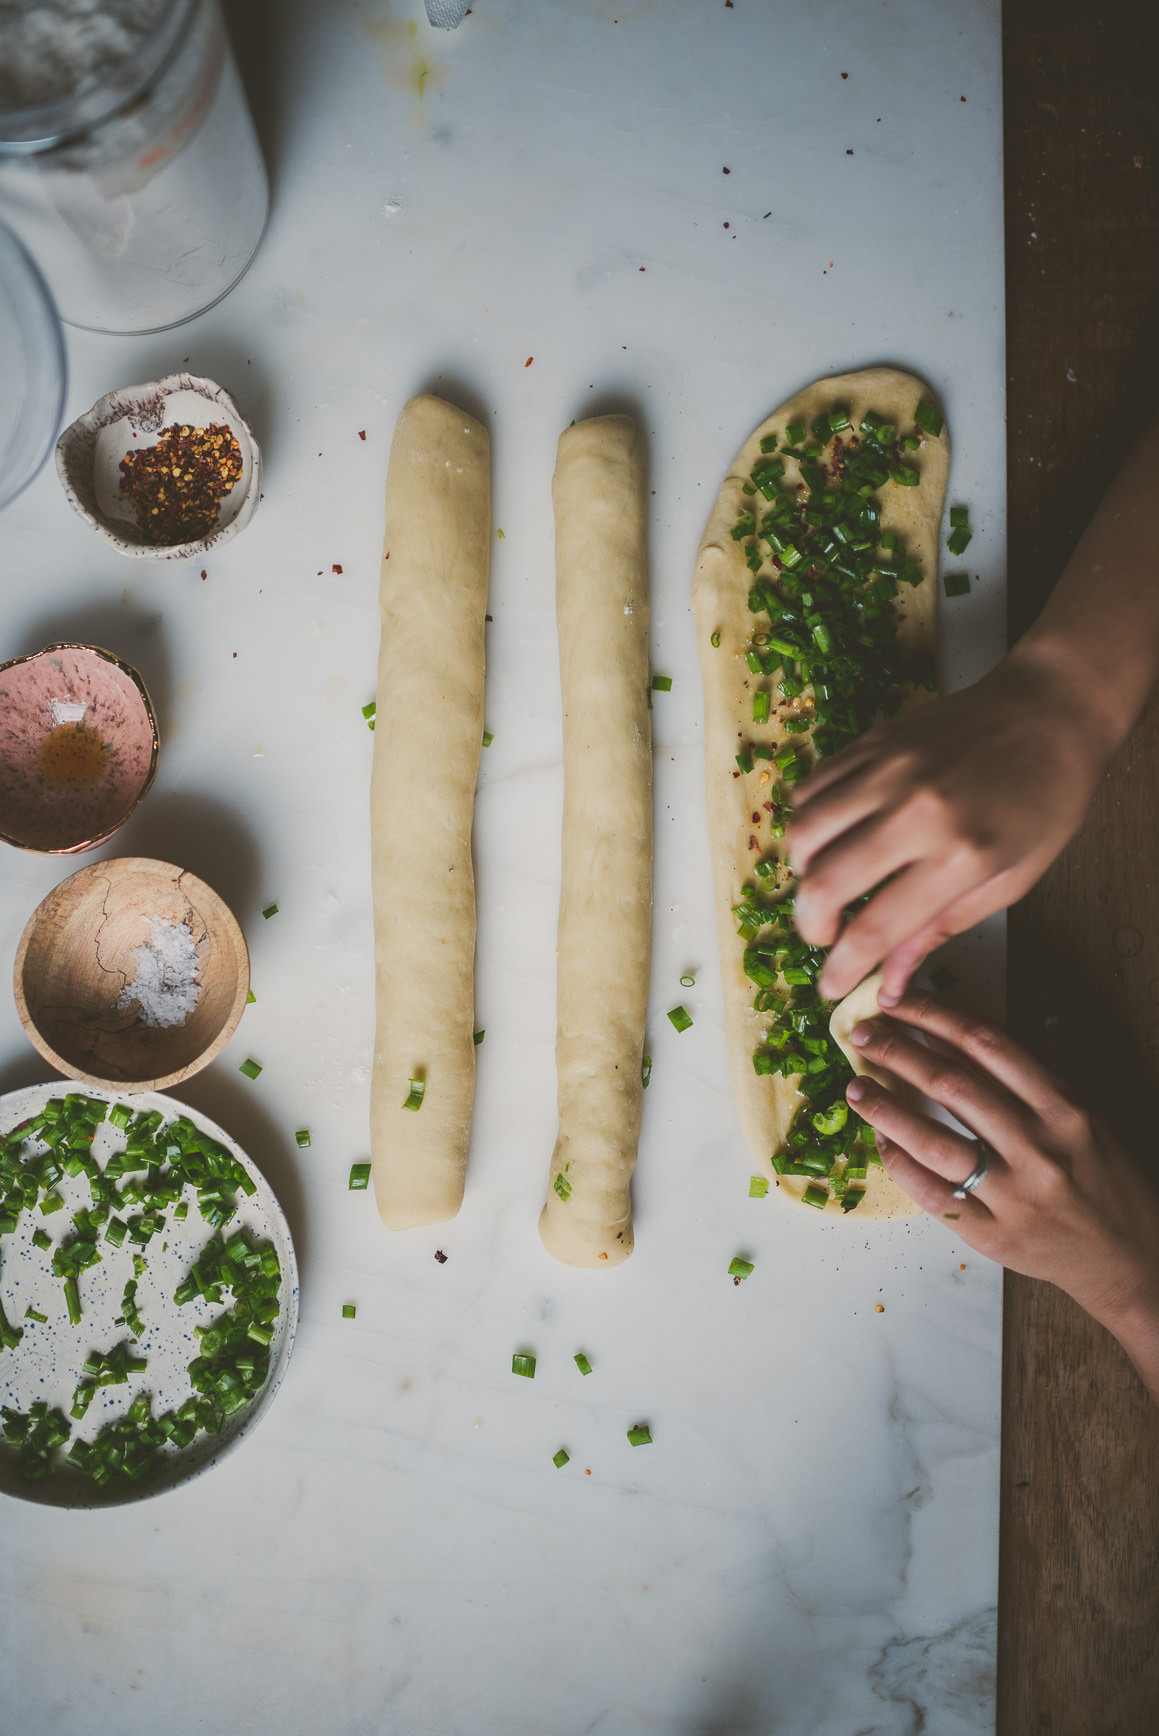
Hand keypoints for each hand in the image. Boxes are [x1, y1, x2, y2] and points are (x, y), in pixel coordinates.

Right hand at [788, 644, 1111, 1001]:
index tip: (831, 987)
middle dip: (811, 925)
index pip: (875, 928)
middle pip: (823, 883)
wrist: (1049, 710)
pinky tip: (834, 837)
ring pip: (804, 833)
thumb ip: (940, 929)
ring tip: (829, 883)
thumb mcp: (1009, 880)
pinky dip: (809, 823)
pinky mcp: (871, 742)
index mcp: (961, 855)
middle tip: (823, 935)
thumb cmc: (1043, 800)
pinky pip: (810, 789)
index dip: (843, 968)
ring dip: (805, 872)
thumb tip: (889, 981)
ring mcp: (887, 769)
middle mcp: (916, 810)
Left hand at [845, 987, 1158, 1400]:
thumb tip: (941, 1036)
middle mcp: (1039, 1147)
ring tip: (857, 1088)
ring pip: (932, 1140)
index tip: (896, 999)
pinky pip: (931, 1192)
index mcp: (1063, 1106)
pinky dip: (898, 1161)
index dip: (934, 1014)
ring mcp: (1014, 1195)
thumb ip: (1019, 1078)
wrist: (1129, 1255)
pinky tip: (881, 1140)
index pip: (986, 1043)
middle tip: (862, 1035)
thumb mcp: (1076, 1114)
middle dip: (897, 1052)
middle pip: (951, 1085)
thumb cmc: (1097, 1174)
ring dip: (884, 1108)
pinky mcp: (992, 1235)